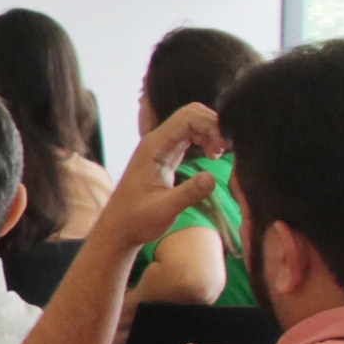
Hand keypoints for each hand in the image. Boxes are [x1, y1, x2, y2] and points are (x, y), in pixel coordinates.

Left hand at [89, 101, 227, 252]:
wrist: (118, 229)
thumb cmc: (136, 221)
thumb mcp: (164, 210)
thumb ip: (188, 193)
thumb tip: (212, 177)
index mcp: (154, 147)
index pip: (187, 118)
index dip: (211, 125)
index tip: (223, 148)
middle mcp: (157, 142)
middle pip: (191, 114)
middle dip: (213, 125)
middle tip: (224, 150)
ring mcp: (161, 147)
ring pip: (191, 123)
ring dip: (211, 132)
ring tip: (219, 155)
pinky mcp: (166, 156)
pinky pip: (189, 136)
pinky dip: (206, 140)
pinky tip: (214, 156)